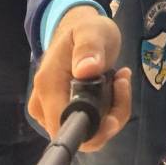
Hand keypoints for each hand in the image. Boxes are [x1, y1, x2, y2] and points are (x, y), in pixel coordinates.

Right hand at [28, 6, 131, 151]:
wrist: (76, 28)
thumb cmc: (85, 29)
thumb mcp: (91, 31)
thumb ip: (89, 48)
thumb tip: (86, 70)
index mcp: (48, 86)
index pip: (66, 129)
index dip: (94, 131)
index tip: (114, 114)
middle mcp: (43, 104)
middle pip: (80, 135)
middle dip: (109, 118)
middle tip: (122, 84)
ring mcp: (51, 111)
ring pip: (88, 132)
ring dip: (112, 111)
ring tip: (120, 79)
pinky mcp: (63, 112)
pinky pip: (90, 125)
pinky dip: (108, 110)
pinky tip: (114, 85)